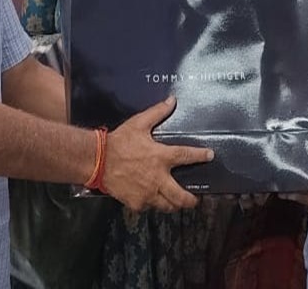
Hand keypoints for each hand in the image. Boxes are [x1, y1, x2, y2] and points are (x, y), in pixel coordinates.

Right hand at [102, 96, 212, 211]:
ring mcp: (147, 194)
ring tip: (176, 202)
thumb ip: (157, 113)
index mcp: (161, 157)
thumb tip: (172, 100)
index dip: (200, 156)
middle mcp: (158, 179)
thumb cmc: (119, 142)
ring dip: (173, 204)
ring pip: (167, 206)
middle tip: (195, 199)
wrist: (97, 161)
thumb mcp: (138, 124)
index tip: (210, 156)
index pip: (186, 156)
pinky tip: (152, 200)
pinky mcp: (137, 203)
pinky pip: (149, 207)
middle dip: (192, 200)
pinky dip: (152, 204)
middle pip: (182, 196)